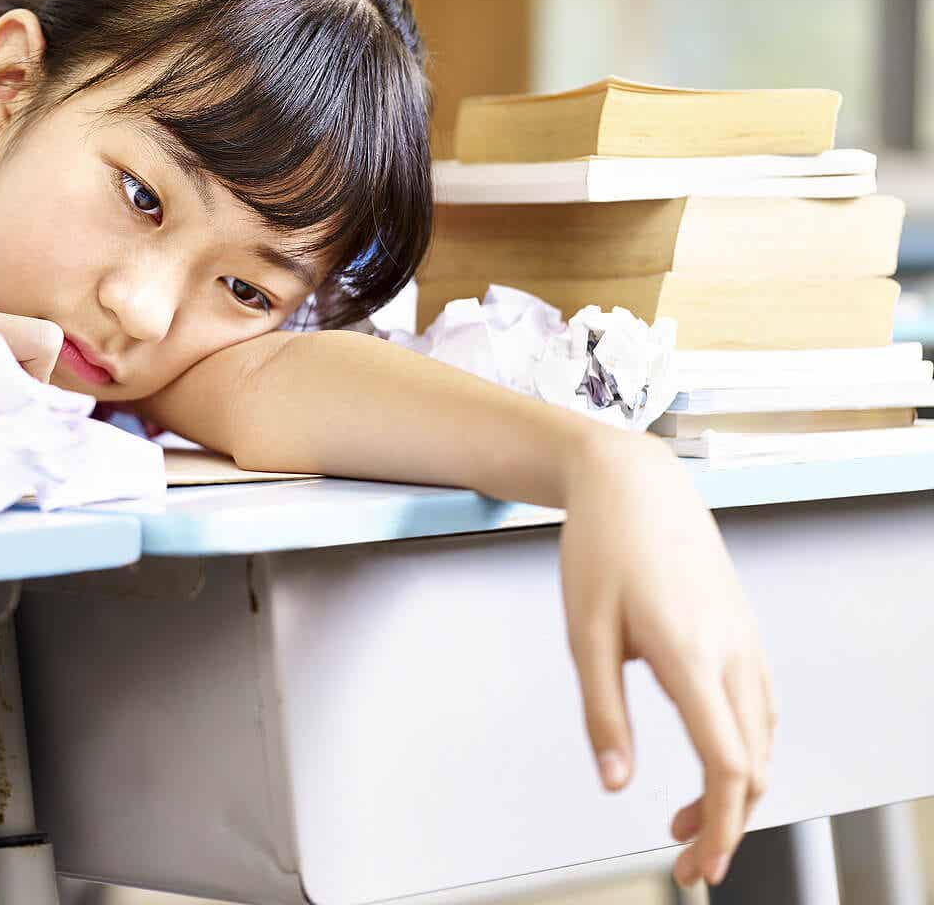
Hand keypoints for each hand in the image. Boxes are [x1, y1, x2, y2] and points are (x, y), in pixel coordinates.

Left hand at [558, 430, 775, 889]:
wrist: (634, 482)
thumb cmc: (602, 546)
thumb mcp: (584, 633)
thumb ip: (601, 712)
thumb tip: (614, 780)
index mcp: (690, 655)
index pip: (726, 764)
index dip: (719, 826)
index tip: (698, 865)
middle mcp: (731, 651)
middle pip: (753, 763)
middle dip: (726, 821)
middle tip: (686, 856)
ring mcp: (745, 639)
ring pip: (762, 738)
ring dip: (737, 788)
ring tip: (690, 815)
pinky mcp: (743, 630)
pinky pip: (760, 706)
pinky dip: (745, 748)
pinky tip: (715, 758)